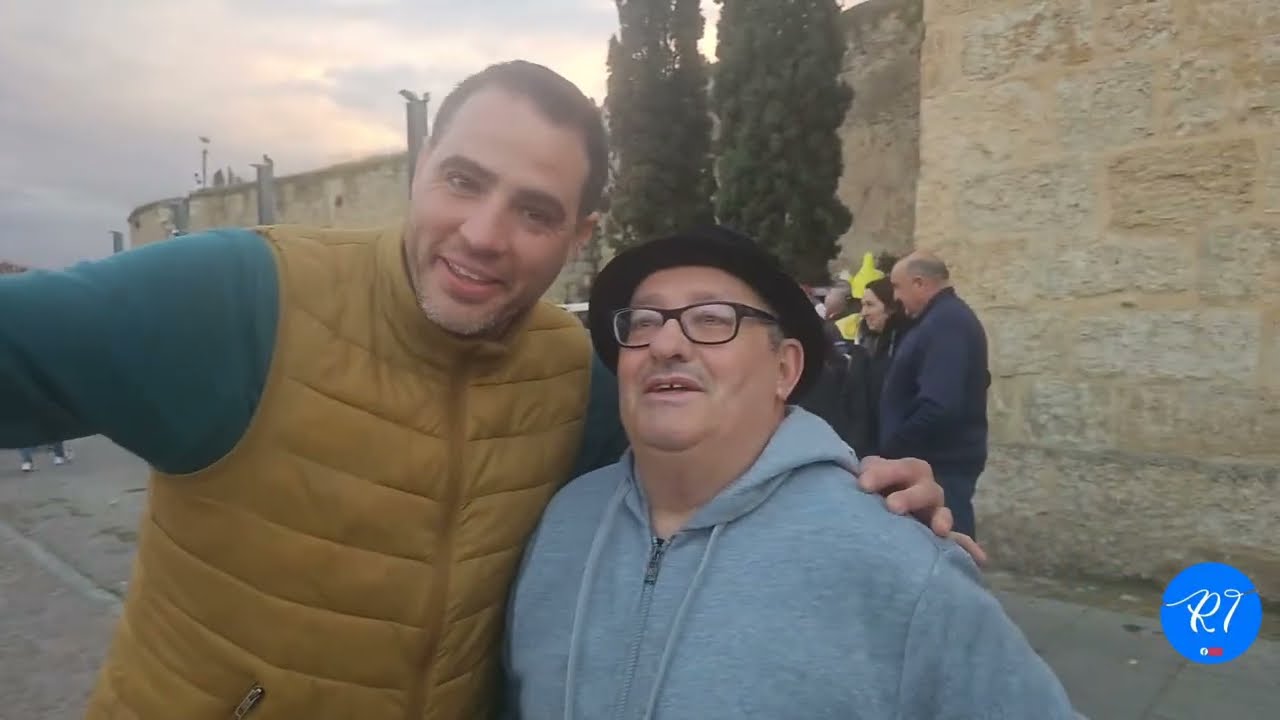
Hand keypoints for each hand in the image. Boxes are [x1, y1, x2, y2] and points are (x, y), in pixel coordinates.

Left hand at [856, 455, 987, 567]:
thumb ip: (868, 474)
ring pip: (943, 514)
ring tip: (940, 531)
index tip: (863, 485)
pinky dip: (966, 547)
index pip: (901, 468)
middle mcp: (926, 490)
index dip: (883, 473)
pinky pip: (958, 540)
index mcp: (909, 471)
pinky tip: (978, 557)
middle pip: (926, 490)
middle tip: (892, 506)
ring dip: (942, 520)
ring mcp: (935, 512)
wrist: (879, 502)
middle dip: (911, 497)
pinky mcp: (940, 533)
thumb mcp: (868, 475)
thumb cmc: (872, 485)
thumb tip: (864, 477)